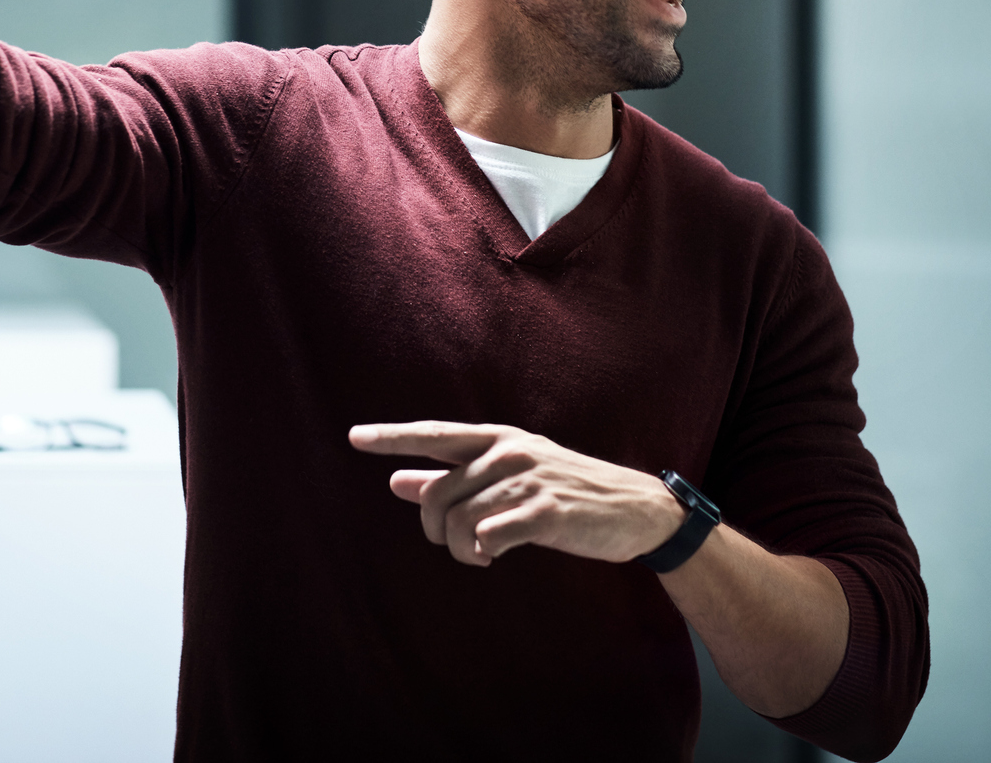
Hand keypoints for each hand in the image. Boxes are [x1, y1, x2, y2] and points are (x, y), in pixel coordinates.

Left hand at [349, 421, 685, 567]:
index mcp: (498, 439)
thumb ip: (452, 478)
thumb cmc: (564, 491)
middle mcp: (509, 452)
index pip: (435, 434)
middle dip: (435, 528)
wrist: (634, 509)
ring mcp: (527, 480)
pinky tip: (494, 556)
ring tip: (481, 554)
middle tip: (457, 545)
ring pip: (459, 521)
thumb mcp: (509, 475)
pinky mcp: (546, 512)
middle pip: (438, 494)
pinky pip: (489, 537)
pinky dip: (483, 552)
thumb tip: (396, 481)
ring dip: (461, 549)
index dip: (393, 436)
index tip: (355, 437)